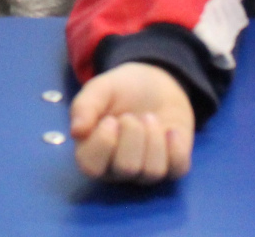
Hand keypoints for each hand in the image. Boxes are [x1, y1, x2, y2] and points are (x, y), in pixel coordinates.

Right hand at [70, 62, 195, 182]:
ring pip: (153, 171)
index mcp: (92, 153)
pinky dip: (176, 146)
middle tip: (132, 116)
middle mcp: (117, 169)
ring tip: (149, 119)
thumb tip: (76, 131)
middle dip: (132, 134)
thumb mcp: (99, 89)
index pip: (91, 167)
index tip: (110, 119)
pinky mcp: (172, 167)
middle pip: (126, 168)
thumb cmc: (120, 90)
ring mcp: (145, 172)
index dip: (103, 142)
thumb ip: (84, 106)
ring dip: (154, 137)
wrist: (155, 82)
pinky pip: (178, 168)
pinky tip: (170, 130)